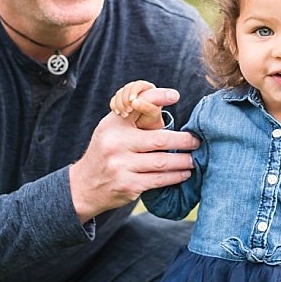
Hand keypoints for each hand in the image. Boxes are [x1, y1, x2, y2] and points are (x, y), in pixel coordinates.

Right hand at [69, 89, 198, 221]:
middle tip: (196, 141)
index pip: (137, 106)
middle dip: (183, 141)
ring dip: (183, 161)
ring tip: (193, 159)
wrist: (84, 186)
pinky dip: (175, 177)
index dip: (157, 98)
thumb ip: (134, 116)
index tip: (175, 95)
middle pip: (159, 140)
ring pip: (162, 162)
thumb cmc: (106, 152)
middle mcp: (115, 144)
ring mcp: (121, 166)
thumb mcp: (112, 129)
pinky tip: (184, 173)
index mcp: (113, 125)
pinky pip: (159, 180)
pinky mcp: (128, 186)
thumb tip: (164, 101)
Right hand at [110, 80, 165, 130]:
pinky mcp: (120, 100)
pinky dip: (114, 106)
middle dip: (125, 100)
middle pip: (127, 88)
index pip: (138, 85)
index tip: (131, 101)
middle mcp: (137, 88)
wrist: (145, 125)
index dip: (133, 91)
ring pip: (119, 93)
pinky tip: (118, 113)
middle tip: (129, 111)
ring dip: (120, 104)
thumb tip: (134, 102)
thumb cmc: (152, 118)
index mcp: (148, 88)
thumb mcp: (152, 113)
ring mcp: (127, 93)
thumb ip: (146, 107)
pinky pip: (113, 100)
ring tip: (125, 115)